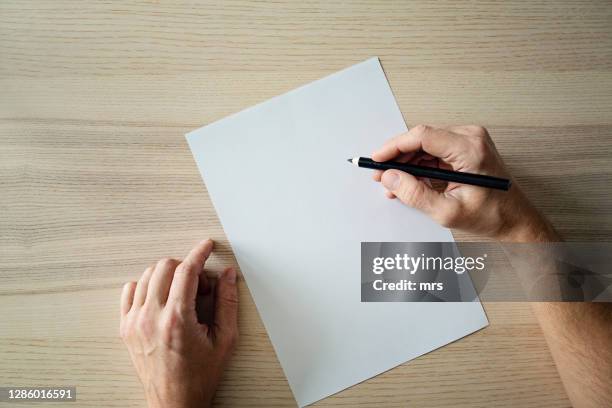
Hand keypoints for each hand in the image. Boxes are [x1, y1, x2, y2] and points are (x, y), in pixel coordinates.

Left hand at [120, 239, 237, 407]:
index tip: (206, 246)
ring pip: (146, 275)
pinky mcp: (125, 327)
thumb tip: (227, 275)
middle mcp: (151, 317)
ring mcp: (134, 322)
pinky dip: (146, 286)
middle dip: (186, 267)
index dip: (199, 253)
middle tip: (199, 285)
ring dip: (167, 276)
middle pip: (164, 266)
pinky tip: (161, 298)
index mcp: (177, 319)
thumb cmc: (199, 375)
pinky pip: (129, 290)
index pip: (186, 271)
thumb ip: (227, 302)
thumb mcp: (225, 340)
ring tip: (182, 295)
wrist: (175, 402)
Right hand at [373, 125, 556, 241]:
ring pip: (425, 145)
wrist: (515, 220)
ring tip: (392, 182)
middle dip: (397, 157)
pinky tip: (408, 181)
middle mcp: (471, 138)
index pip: (422, 136)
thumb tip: (390, 178)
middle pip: (421, 139)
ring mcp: (469, 141)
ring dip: (406, 162)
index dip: (394, 146)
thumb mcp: (448, 211)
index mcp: (470, 149)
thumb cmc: (492, 216)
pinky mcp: (466, 148)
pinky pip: (434, 151)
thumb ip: (415, 194)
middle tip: (380, 174)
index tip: (377, 158)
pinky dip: (418, 165)